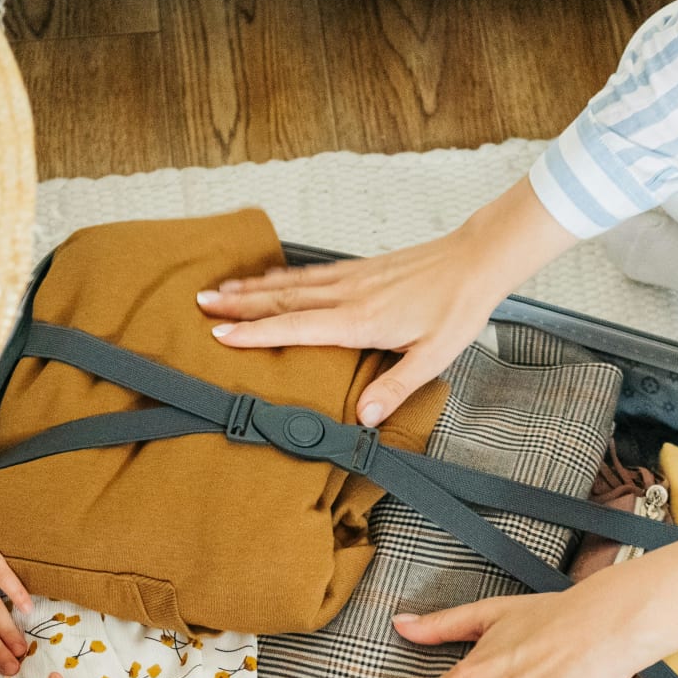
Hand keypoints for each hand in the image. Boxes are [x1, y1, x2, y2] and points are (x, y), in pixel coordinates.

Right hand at [197, 177, 577, 423]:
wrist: (477, 260)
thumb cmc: (458, 308)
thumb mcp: (434, 356)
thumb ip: (396, 386)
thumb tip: (364, 417)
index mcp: (359, 320)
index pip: (295, 327)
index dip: (256, 332)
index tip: (220, 334)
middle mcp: (348, 295)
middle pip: (281, 299)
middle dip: (238, 304)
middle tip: (199, 304)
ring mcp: (351, 279)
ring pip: (291, 283)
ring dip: (252, 287)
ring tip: (220, 290)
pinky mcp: (359, 270)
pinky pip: (309, 274)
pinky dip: (281, 276)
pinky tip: (269, 277)